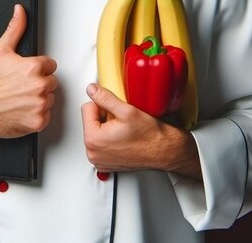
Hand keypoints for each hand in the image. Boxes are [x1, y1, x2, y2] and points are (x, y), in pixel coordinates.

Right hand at [0, 5, 57, 158]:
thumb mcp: (0, 50)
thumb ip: (15, 29)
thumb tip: (19, 11)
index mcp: (34, 67)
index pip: (50, 65)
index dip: (39, 69)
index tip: (27, 73)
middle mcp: (39, 85)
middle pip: (52, 82)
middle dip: (40, 83)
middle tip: (23, 86)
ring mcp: (39, 104)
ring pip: (50, 98)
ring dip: (39, 99)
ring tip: (21, 98)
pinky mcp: (38, 120)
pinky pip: (46, 115)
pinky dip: (37, 115)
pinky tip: (23, 109)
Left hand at [81, 83, 201, 180]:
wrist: (164, 151)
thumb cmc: (150, 137)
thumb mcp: (126, 110)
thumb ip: (104, 97)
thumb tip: (91, 89)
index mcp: (93, 140)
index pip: (87, 108)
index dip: (103, 105)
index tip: (115, 110)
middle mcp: (93, 153)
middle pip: (91, 120)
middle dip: (105, 116)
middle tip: (122, 121)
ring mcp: (99, 160)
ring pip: (97, 130)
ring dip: (108, 126)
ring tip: (124, 129)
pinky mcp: (106, 163)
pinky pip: (102, 142)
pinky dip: (111, 137)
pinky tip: (124, 137)